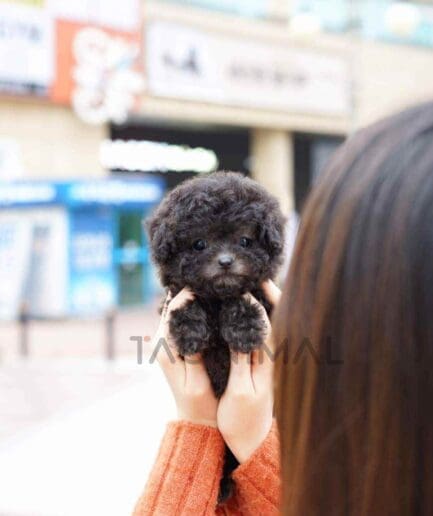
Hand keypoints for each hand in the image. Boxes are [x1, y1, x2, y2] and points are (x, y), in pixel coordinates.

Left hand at [154, 288, 217, 427]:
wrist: (196, 419)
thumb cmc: (199, 404)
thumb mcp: (196, 382)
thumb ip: (193, 354)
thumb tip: (193, 326)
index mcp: (165, 349)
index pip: (171, 312)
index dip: (186, 295)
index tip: (205, 284)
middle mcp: (163, 343)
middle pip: (173, 308)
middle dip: (191, 293)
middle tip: (213, 282)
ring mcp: (170, 344)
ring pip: (178, 312)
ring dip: (193, 300)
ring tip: (214, 288)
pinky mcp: (179, 346)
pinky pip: (184, 321)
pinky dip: (196, 311)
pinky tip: (213, 304)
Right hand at [217, 282, 280, 462]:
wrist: (250, 443)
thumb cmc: (243, 421)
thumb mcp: (240, 391)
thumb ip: (242, 360)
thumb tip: (243, 330)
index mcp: (268, 364)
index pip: (271, 324)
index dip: (264, 302)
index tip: (254, 283)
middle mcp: (272, 360)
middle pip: (277, 321)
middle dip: (270, 296)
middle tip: (258, 275)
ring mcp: (268, 364)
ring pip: (271, 327)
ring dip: (264, 306)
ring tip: (252, 286)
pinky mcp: (261, 369)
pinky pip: (262, 338)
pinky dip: (257, 321)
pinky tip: (246, 312)